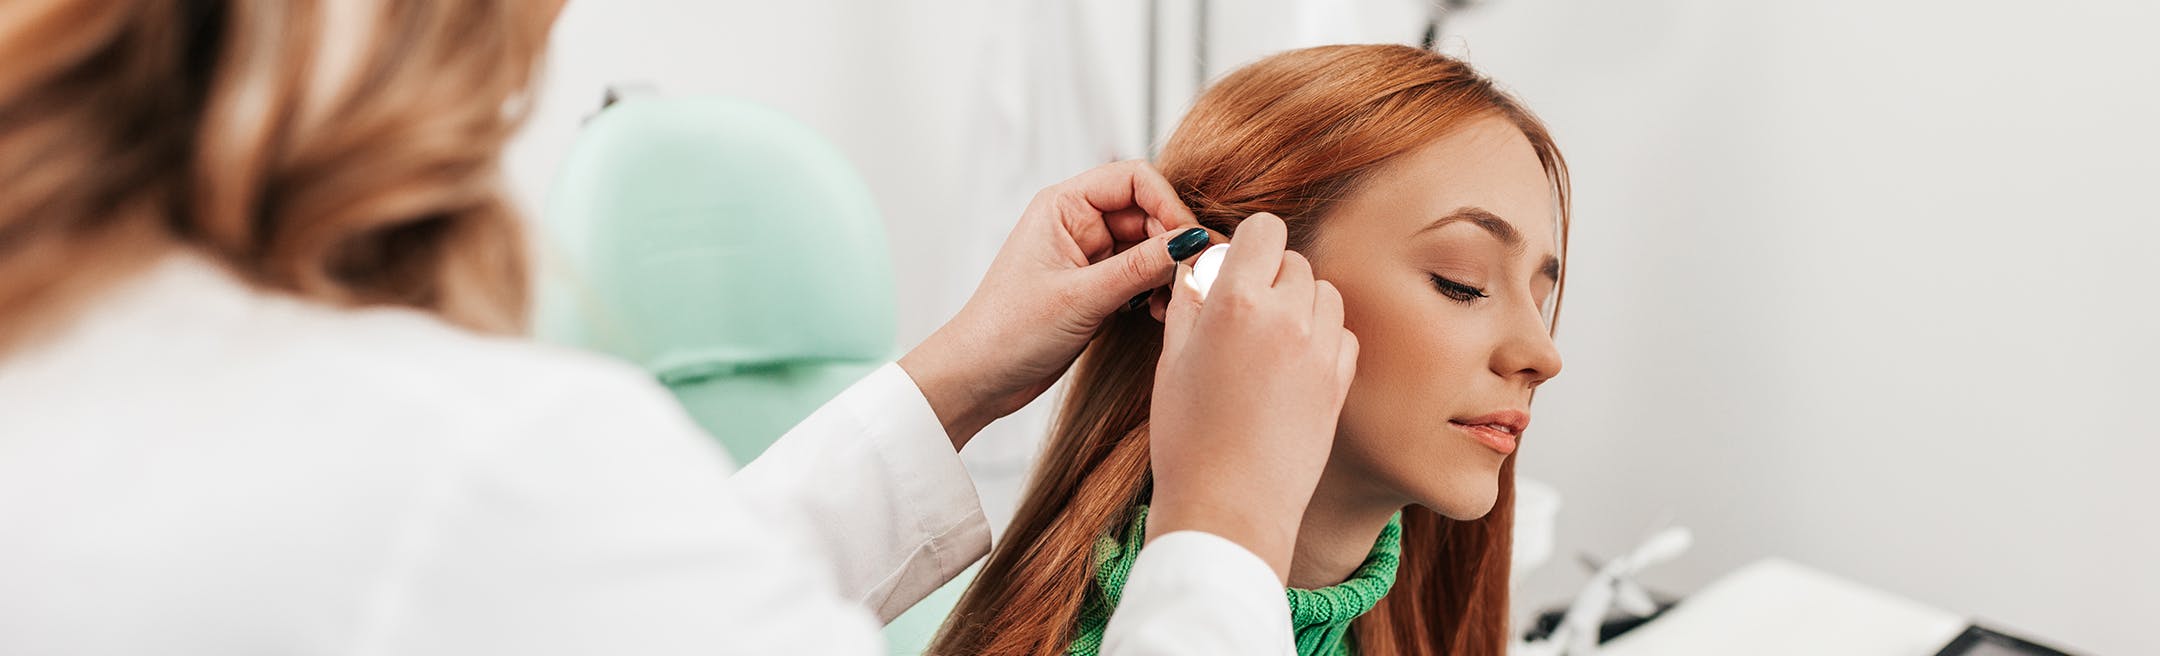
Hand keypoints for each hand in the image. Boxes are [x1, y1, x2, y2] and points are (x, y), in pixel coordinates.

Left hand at [898, 160, 1213, 447]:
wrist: (978, 379)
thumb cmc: (1007, 332)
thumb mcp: (1081, 298)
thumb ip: (1140, 267)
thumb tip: (1191, 242)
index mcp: (1063, 206)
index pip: (1134, 178)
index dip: (1168, 204)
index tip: (1188, 240)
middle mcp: (1077, 223)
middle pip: (1148, 212)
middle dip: (1174, 241)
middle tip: (1197, 274)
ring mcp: (1088, 256)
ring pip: (1149, 246)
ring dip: (1168, 270)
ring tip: (1173, 300)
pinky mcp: (1097, 287)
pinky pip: (1141, 275)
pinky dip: (1156, 290)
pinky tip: (1158, 313)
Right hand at [1142, 213, 1358, 582]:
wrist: (1229, 508)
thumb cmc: (1189, 440)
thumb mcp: (1171, 361)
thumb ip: (1189, 302)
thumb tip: (1198, 265)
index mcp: (1236, 303)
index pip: (1263, 230)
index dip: (1247, 245)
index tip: (1233, 270)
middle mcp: (1286, 317)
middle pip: (1293, 260)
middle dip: (1269, 277)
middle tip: (1242, 316)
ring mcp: (1320, 349)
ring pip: (1322, 292)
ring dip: (1299, 304)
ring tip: (1268, 343)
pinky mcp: (1342, 380)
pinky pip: (1341, 332)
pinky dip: (1321, 338)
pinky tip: (1291, 368)